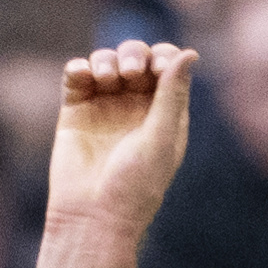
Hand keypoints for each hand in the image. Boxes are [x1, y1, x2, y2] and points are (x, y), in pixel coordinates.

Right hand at [50, 39, 196, 243]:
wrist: (93, 214)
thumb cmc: (135, 184)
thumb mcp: (160, 137)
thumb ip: (172, 94)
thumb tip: (191, 53)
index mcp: (166, 114)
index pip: (168, 68)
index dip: (163, 57)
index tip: (157, 67)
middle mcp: (136, 106)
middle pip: (137, 57)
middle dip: (133, 55)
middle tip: (130, 73)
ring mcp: (105, 106)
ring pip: (106, 61)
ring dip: (107, 59)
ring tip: (105, 79)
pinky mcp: (76, 109)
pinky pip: (77, 74)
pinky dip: (79, 67)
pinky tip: (83, 76)